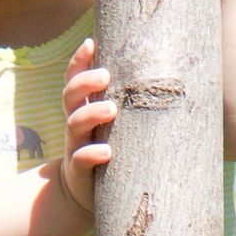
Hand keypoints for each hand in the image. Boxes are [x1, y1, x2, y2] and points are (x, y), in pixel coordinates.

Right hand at [61, 35, 114, 212]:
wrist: (87, 192)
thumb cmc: (109, 147)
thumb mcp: (115, 123)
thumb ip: (127, 101)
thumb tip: (166, 71)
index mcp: (82, 107)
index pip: (73, 78)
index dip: (78, 61)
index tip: (90, 43)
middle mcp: (76, 123)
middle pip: (70, 96)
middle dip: (85, 83)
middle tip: (105, 76)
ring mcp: (76, 145)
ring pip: (74, 124)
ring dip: (90, 114)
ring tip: (111, 110)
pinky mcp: (80, 170)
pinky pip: (80, 159)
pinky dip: (91, 154)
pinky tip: (106, 151)